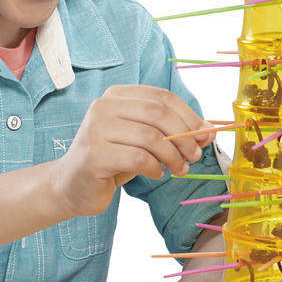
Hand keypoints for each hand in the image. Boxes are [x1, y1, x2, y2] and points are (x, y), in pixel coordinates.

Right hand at [50, 85, 213, 216]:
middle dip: (184, 136)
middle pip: (158, 113)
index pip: (162, 97)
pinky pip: (138, 158)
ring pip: (151, 137)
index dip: (189, 115)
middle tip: (194, 156)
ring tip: (178, 169)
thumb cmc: (113, 160)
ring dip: (172, 156)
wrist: (72, 185)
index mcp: (117, 95)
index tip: (205, 135)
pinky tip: (156, 173)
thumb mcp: (145, 141)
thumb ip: (172, 131)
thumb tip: (209, 131)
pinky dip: (154, 167)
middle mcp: (104, 106)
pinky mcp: (94, 154)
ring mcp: (96, 129)